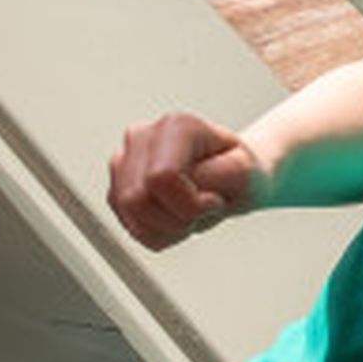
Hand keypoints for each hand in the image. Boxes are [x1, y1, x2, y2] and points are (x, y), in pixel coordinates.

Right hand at [105, 110, 262, 249]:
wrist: (230, 178)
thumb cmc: (237, 172)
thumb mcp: (245, 174)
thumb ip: (213, 175)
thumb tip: (175, 184)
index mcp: (174, 127)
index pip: (160, 178)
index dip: (189, 204)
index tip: (213, 201)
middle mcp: (141, 138)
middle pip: (137, 199)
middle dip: (175, 220)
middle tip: (201, 212)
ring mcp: (123, 162)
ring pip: (129, 215)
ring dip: (166, 228)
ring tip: (188, 215)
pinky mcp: (116, 188)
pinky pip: (129, 227)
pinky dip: (157, 234)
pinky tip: (174, 219)